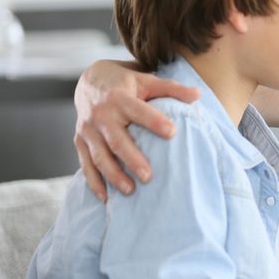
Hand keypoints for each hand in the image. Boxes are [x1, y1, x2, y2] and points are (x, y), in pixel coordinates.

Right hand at [74, 59, 199, 200]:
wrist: (90, 81)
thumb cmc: (125, 84)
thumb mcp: (147, 81)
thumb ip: (171, 88)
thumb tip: (198, 95)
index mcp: (119, 98)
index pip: (138, 111)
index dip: (154, 121)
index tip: (172, 133)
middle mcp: (101, 115)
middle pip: (116, 140)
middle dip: (132, 159)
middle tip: (149, 176)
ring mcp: (88, 130)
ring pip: (99, 156)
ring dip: (113, 175)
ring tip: (130, 190)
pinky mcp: (80, 141)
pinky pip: (85, 164)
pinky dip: (94, 182)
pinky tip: (106, 198)